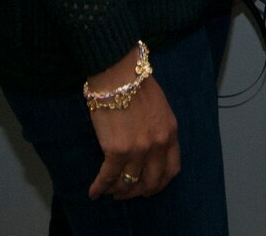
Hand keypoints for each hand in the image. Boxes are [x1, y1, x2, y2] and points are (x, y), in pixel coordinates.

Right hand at [86, 45, 179, 199]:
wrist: (118, 73)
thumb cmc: (136, 84)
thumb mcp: (160, 107)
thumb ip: (159, 129)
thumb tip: (149, 146)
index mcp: (170, 133)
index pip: (171, 170)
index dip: (159, 183)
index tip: (149, 186)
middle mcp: (157, 145)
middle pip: (152, 182)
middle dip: (139, 191)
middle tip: (128, 193)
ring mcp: (138, 150)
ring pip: (129, 182)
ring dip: (119, 191)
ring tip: (110, 191)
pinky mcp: (116, 150)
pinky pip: (108, 177)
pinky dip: (100, 187)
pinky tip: (94, 192)